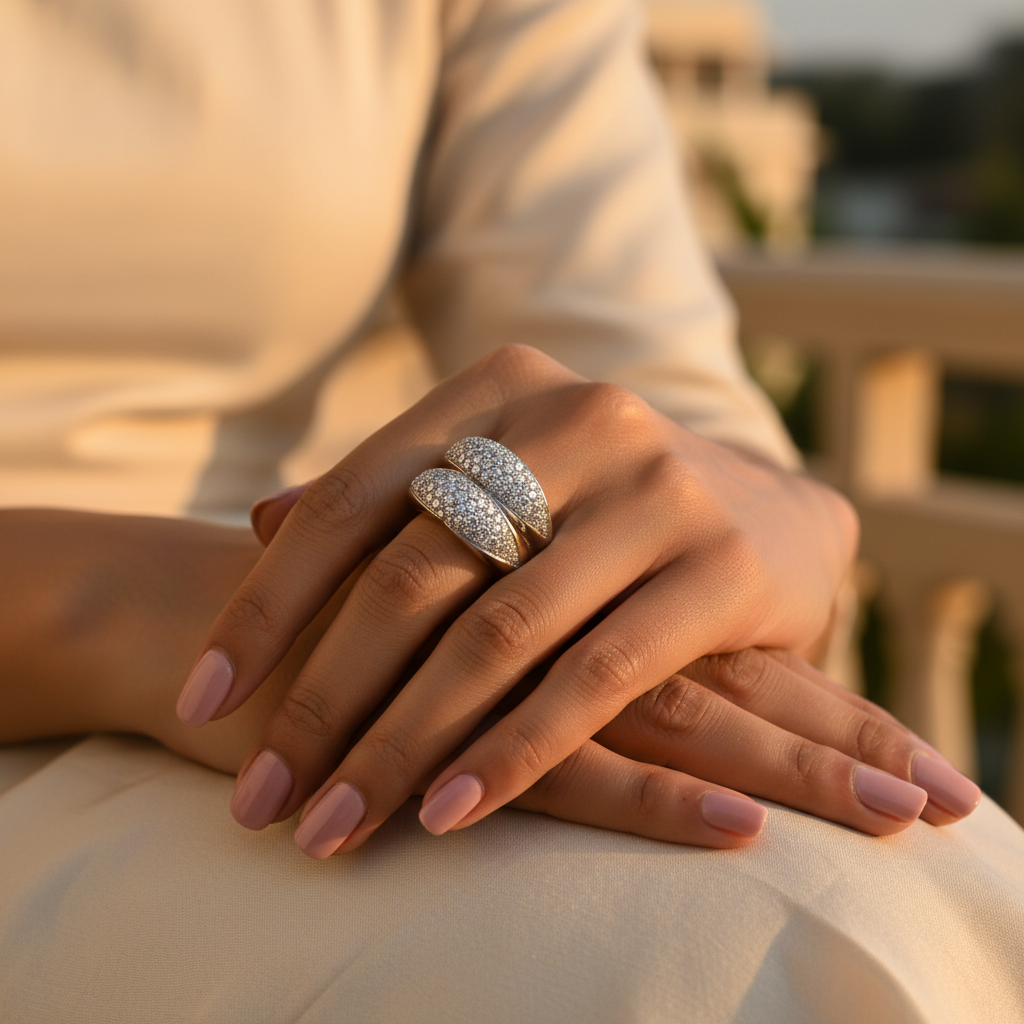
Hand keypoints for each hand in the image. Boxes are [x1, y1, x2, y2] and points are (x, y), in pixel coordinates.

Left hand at [173, 345, 964, 855]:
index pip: (353, 499)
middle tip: (260, 797)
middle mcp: (581, 421)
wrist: (773, 506)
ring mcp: (657, 491)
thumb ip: (395, 490)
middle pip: (413, 572)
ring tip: (332, 826)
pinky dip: (513, 752)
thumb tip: (262, 522)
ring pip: (497, 635)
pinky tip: (448, 814)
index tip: (205, 698)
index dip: (268, 604)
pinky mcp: (724, 569)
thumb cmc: (603, 501)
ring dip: (403, 744)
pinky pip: (595, 678)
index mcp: (504, 389)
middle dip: (324, 696)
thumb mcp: (505, 471)